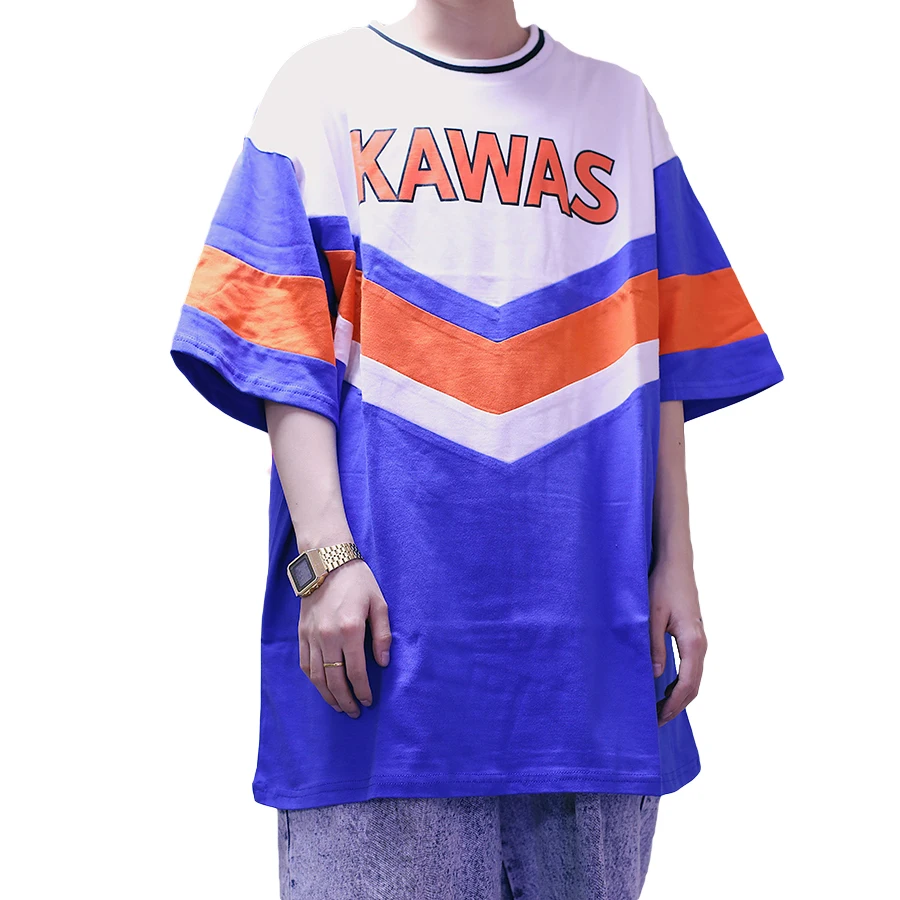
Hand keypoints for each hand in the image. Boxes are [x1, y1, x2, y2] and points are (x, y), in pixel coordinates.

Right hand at [298, 559, 391, 716]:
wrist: (327, 562)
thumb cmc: (358, 581)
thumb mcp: (379, 604)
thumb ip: (382, 635)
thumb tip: (383, 663)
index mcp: (350, 630)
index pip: (355, 671)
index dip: (362, 690)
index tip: (368, 701)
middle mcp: (328, 636)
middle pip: (334, 680)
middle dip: (345, 700)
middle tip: (354, 712)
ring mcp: (312, 636)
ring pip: (317, 676)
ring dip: (327, 695)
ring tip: (338, 706)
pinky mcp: (302, 633)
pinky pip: (304, 663)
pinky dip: (312, 680)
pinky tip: (321, 688)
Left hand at [649, 555, 706, 725]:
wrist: (676, 563)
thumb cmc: (663, 585)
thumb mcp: (651, 615)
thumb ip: (654, 645)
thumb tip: (656, 675)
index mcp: (693, 642)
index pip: (687, 685)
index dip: (673, 706)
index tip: (658, 719)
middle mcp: (701, 644)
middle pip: (693, 686)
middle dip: (677, 707)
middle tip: (656, 722)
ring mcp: (699, 640)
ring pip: (694, 678)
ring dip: (679, 696)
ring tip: (659, 709)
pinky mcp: (693, 636)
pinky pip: (691, 667)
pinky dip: (681, 683)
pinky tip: (666, 687)